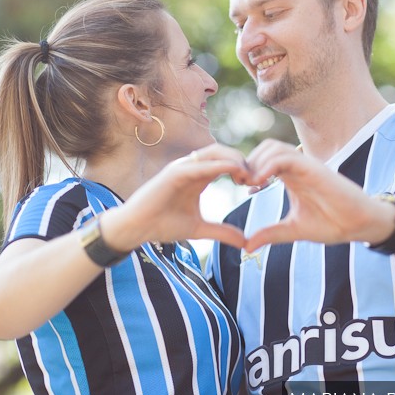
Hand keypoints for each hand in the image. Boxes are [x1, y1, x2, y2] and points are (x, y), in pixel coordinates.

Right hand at [102, 144, 249, 249]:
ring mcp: (182, 168)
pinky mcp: (174, 173)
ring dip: (234, 159)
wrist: (136, 228)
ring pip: (214, 152)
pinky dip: (219, 165)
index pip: (226, 162)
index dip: (244, 169)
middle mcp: (191, 167)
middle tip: (256, 179)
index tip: (257, 184)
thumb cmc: (162, 225)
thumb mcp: (199, 229)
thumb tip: (245, 242)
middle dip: (243, 161)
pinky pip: (201, 164)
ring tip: (247, 175)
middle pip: (224, 152)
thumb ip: (222, 232)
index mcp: (199, 177)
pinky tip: (234, 172)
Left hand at [242, 139, 385, 251]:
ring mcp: (306, 165)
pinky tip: (260, 182)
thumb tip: (246, 247)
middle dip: (248, 162)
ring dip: (256, 161)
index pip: (263, 159)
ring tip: (248, 182)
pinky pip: (286, 157)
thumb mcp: (292, 230)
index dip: (247, 168)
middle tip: (239, 182)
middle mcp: (297, 167)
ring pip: (273, 147)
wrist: (358, 225)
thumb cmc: (331, 224)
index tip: (239, 186)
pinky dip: (269, 165)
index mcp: (291, 176)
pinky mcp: (314, 168)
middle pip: (264, 148)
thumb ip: (270, 234)